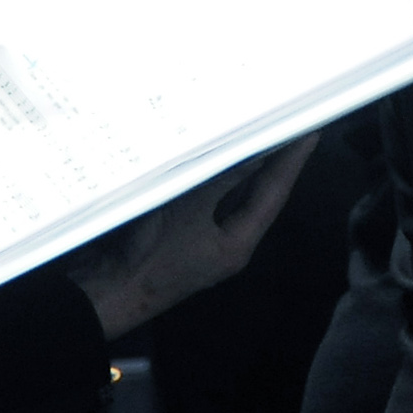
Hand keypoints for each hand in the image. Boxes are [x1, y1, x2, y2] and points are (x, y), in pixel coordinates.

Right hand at [67, 135, 315, 337]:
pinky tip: (210, 151)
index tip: (310, 129)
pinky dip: (209, 174)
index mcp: (238, 243)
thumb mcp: (189, 210)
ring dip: (239, 163)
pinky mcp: (176, 231)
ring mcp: (200, 237)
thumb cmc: (151, 256)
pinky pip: (202, 196)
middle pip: (255, 194)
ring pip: (228, 194)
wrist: (103, 292)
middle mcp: (226, 241)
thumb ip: (224, 177)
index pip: (273, 194)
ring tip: (255, 127)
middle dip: (269, 159)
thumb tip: (258, 152)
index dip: (292, 160)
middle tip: (285, 120)